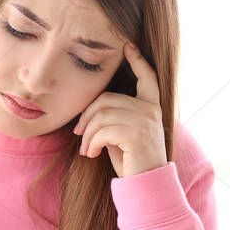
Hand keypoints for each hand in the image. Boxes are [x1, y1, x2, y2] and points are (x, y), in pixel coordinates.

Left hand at [72, 41, 166, 177]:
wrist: (147, 184)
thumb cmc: (132, 160)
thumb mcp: (122, 133)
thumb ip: (114, 116)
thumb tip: (91, 111)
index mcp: (151, 106)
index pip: (148, 77)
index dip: (138, 61)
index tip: (127, 46)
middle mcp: (151, 109)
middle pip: (106, 99)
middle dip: (86, 116)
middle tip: (78, 134)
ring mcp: (145, 120)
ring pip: (101, 115)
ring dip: (87, 134)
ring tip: (86, 150)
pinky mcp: (136, 133)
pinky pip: (102, 130)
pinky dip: (91, 143)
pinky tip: (91, 154)